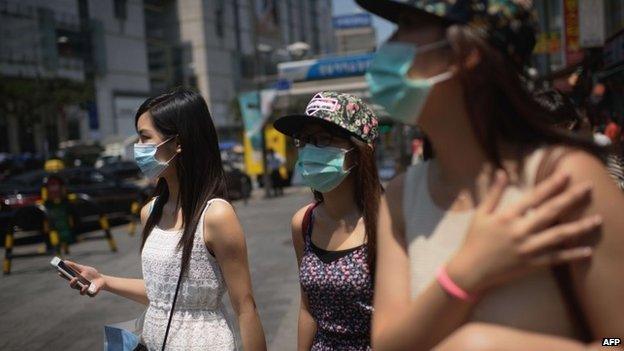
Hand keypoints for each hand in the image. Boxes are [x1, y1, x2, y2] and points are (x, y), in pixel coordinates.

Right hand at [59, 260, 105, 296]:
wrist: (101, 279)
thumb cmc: (91, 274)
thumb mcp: (83, 268)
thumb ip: (74, 266)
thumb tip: (65, 262)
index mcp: (75, 279)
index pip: (68, 278)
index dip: (64, 275)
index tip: (60, 272)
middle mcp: (79, 286)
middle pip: (73, 286)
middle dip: (73, 282)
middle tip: (75, 278)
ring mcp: (85, 290)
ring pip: (82, 292)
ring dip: (83, 289)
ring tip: (86, 285)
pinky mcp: (92, 293)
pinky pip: (91, 294)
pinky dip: (92, 291)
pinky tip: (92, 288)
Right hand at [447, 170, 600, 294]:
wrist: (471, 270)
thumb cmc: (474, 240)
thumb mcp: (480, 214)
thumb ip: (493, 193)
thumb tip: (501, 172)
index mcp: (507, 216)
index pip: (534, 197)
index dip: (551, 184)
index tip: (566, 174)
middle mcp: (520, 231)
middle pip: (551, 211)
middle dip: (571, 198)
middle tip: (588, 187)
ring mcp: (527, 249)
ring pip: (559, 235)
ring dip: (580, 227)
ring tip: (597, 219)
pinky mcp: (531, 264)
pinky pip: (555, 258)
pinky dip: (572, 255)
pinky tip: (587, 250)